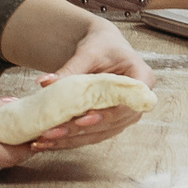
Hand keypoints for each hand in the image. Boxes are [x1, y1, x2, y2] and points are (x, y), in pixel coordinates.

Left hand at [28, 20, 156, 150]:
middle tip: (52, 132)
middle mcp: (138, 102)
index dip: (107, 114)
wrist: (103, 47)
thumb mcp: (88, 53)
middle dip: (80, 130)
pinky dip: (71, 139)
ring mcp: (126, 115)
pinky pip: (93, 134)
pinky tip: (49, 142)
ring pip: (100, 133)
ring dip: (72, 139)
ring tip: (44, 141)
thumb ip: (69, 70)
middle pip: (112, 123)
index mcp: (143, 79)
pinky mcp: (111, 122)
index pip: (128, 103)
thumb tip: (44, 82)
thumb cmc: (102, 45)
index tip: (82, 119)